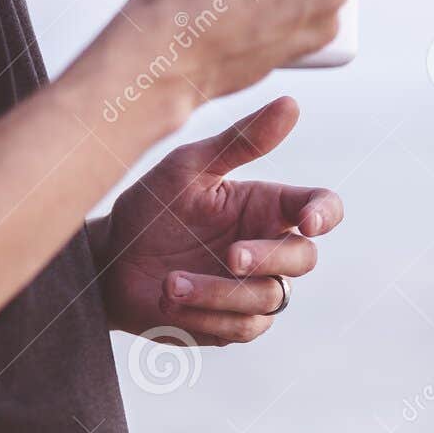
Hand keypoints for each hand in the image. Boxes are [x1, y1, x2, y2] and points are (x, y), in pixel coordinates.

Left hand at [98, 97, 342, 344]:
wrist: (108, 261)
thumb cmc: (151, 208)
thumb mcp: (190, 167)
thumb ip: (241, 141)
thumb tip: (291, 103)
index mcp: (266, 206)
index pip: (320, 208)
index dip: (325, 214)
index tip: (308, 221)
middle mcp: (267, 248)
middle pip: (303, 258)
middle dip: (269, 259)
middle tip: (230, 256)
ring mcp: (251, 289)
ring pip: (268, 298)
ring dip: (221, 293)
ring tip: (171, 284)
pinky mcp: (230, 323)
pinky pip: (243, 328)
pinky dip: (209, 316)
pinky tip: (172, 301)